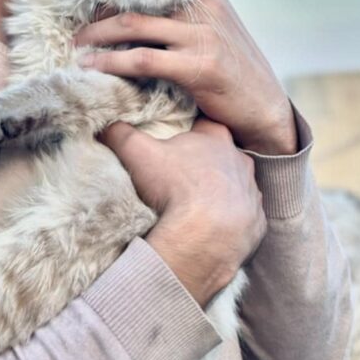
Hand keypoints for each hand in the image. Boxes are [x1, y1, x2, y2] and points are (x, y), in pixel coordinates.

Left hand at [76, 0, 296, 154]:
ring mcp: (203, 35)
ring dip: (97, 36)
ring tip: (77, 48)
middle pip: (136, 0)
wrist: (265, 108)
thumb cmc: (232, 70)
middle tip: (77, 31)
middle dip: (99, 15)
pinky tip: (94, 69)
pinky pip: (143, 60)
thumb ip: (183, 16)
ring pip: (134, 26)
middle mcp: (205, 7)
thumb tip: (136, 10)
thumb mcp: (214, 30)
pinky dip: (112, 63)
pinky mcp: (200, 66)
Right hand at [101, 118, 266, 305]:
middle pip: (222, 155)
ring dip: (221, 193)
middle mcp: (241, 161)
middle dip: (206, 162)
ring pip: (236, 186)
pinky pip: (244, 218)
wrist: (205, 237)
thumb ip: (119, 132)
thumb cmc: (174, 188)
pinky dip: (230, 222)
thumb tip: (103, 121)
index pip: (204, 124)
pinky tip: (212, 229)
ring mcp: (251, 194)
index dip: (189, 131)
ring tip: (196, 206)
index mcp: (216, 137)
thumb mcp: (137, 152)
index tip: (175, 142)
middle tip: (183, 175)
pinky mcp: (257, 224)